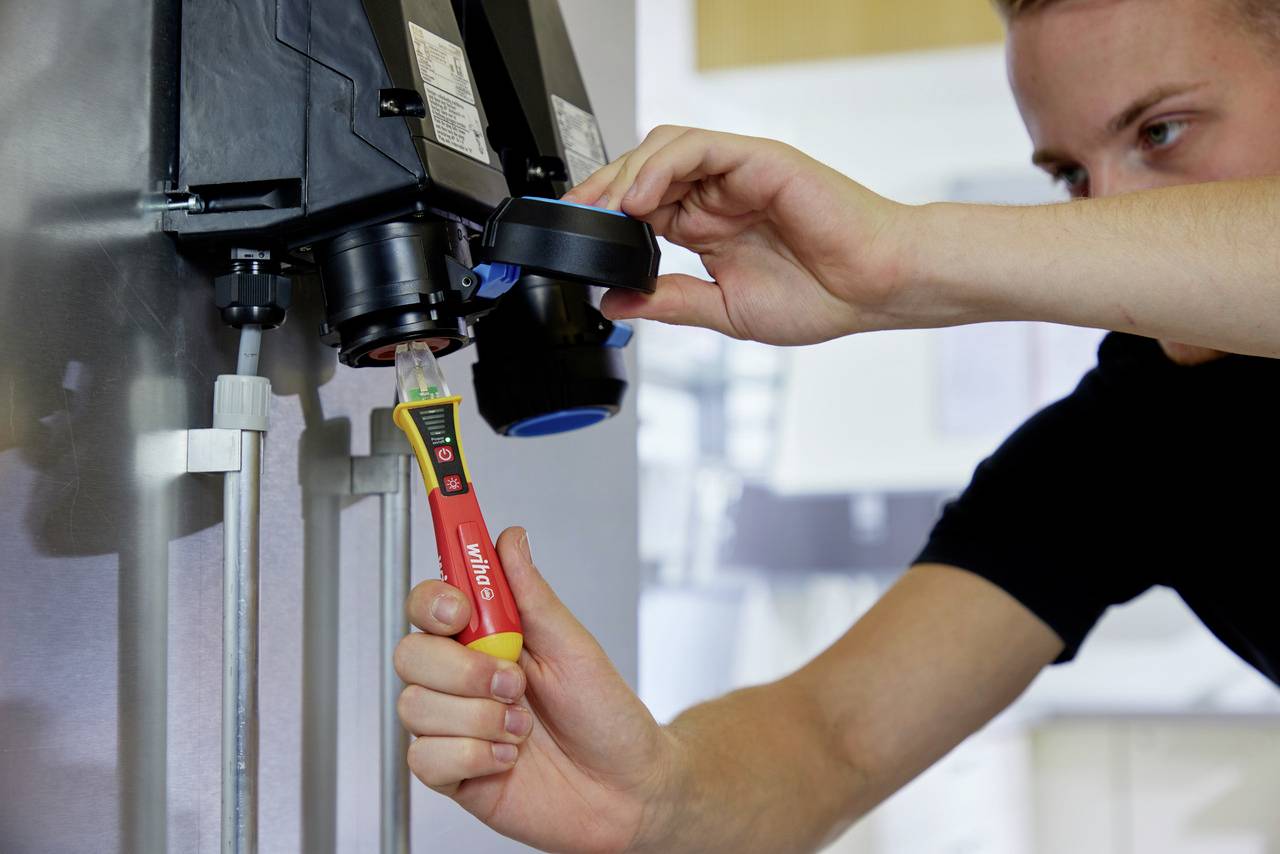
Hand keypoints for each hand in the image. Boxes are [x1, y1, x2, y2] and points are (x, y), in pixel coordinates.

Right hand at [395, 528, 676, 852]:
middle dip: (463, 670)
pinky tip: (508, 757)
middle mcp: (462, 680)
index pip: (429, 606)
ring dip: (479, 717)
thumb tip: (509, 538)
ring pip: (415, 706)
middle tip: (514, 683)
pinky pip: (426, 758)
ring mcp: (452, 726)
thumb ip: (531, 595)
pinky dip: (475, 756)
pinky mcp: (450, 773)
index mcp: (488, 640)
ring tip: (523, 727)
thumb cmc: (606, 716)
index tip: (461, 609)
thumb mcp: (572, 646)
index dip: (434, 601)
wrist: (626, 789)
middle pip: (409, 654)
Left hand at [564, 126, 924, 345]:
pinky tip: (642, 198)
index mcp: (707, 227)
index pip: (640, 207)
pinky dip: (662, 165)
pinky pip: (697, 147)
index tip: (573, 239)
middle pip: (642, 172)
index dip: (602, 218)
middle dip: (602, 191)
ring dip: (626, 175)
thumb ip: (671, 300)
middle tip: (574, 216)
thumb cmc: (821, 296)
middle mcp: (717, 195)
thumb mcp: (725, 309)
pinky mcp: (758, 159)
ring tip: (605, 209)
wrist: (875, 289)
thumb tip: (614, 303)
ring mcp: (736, 174)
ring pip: (663, 149)